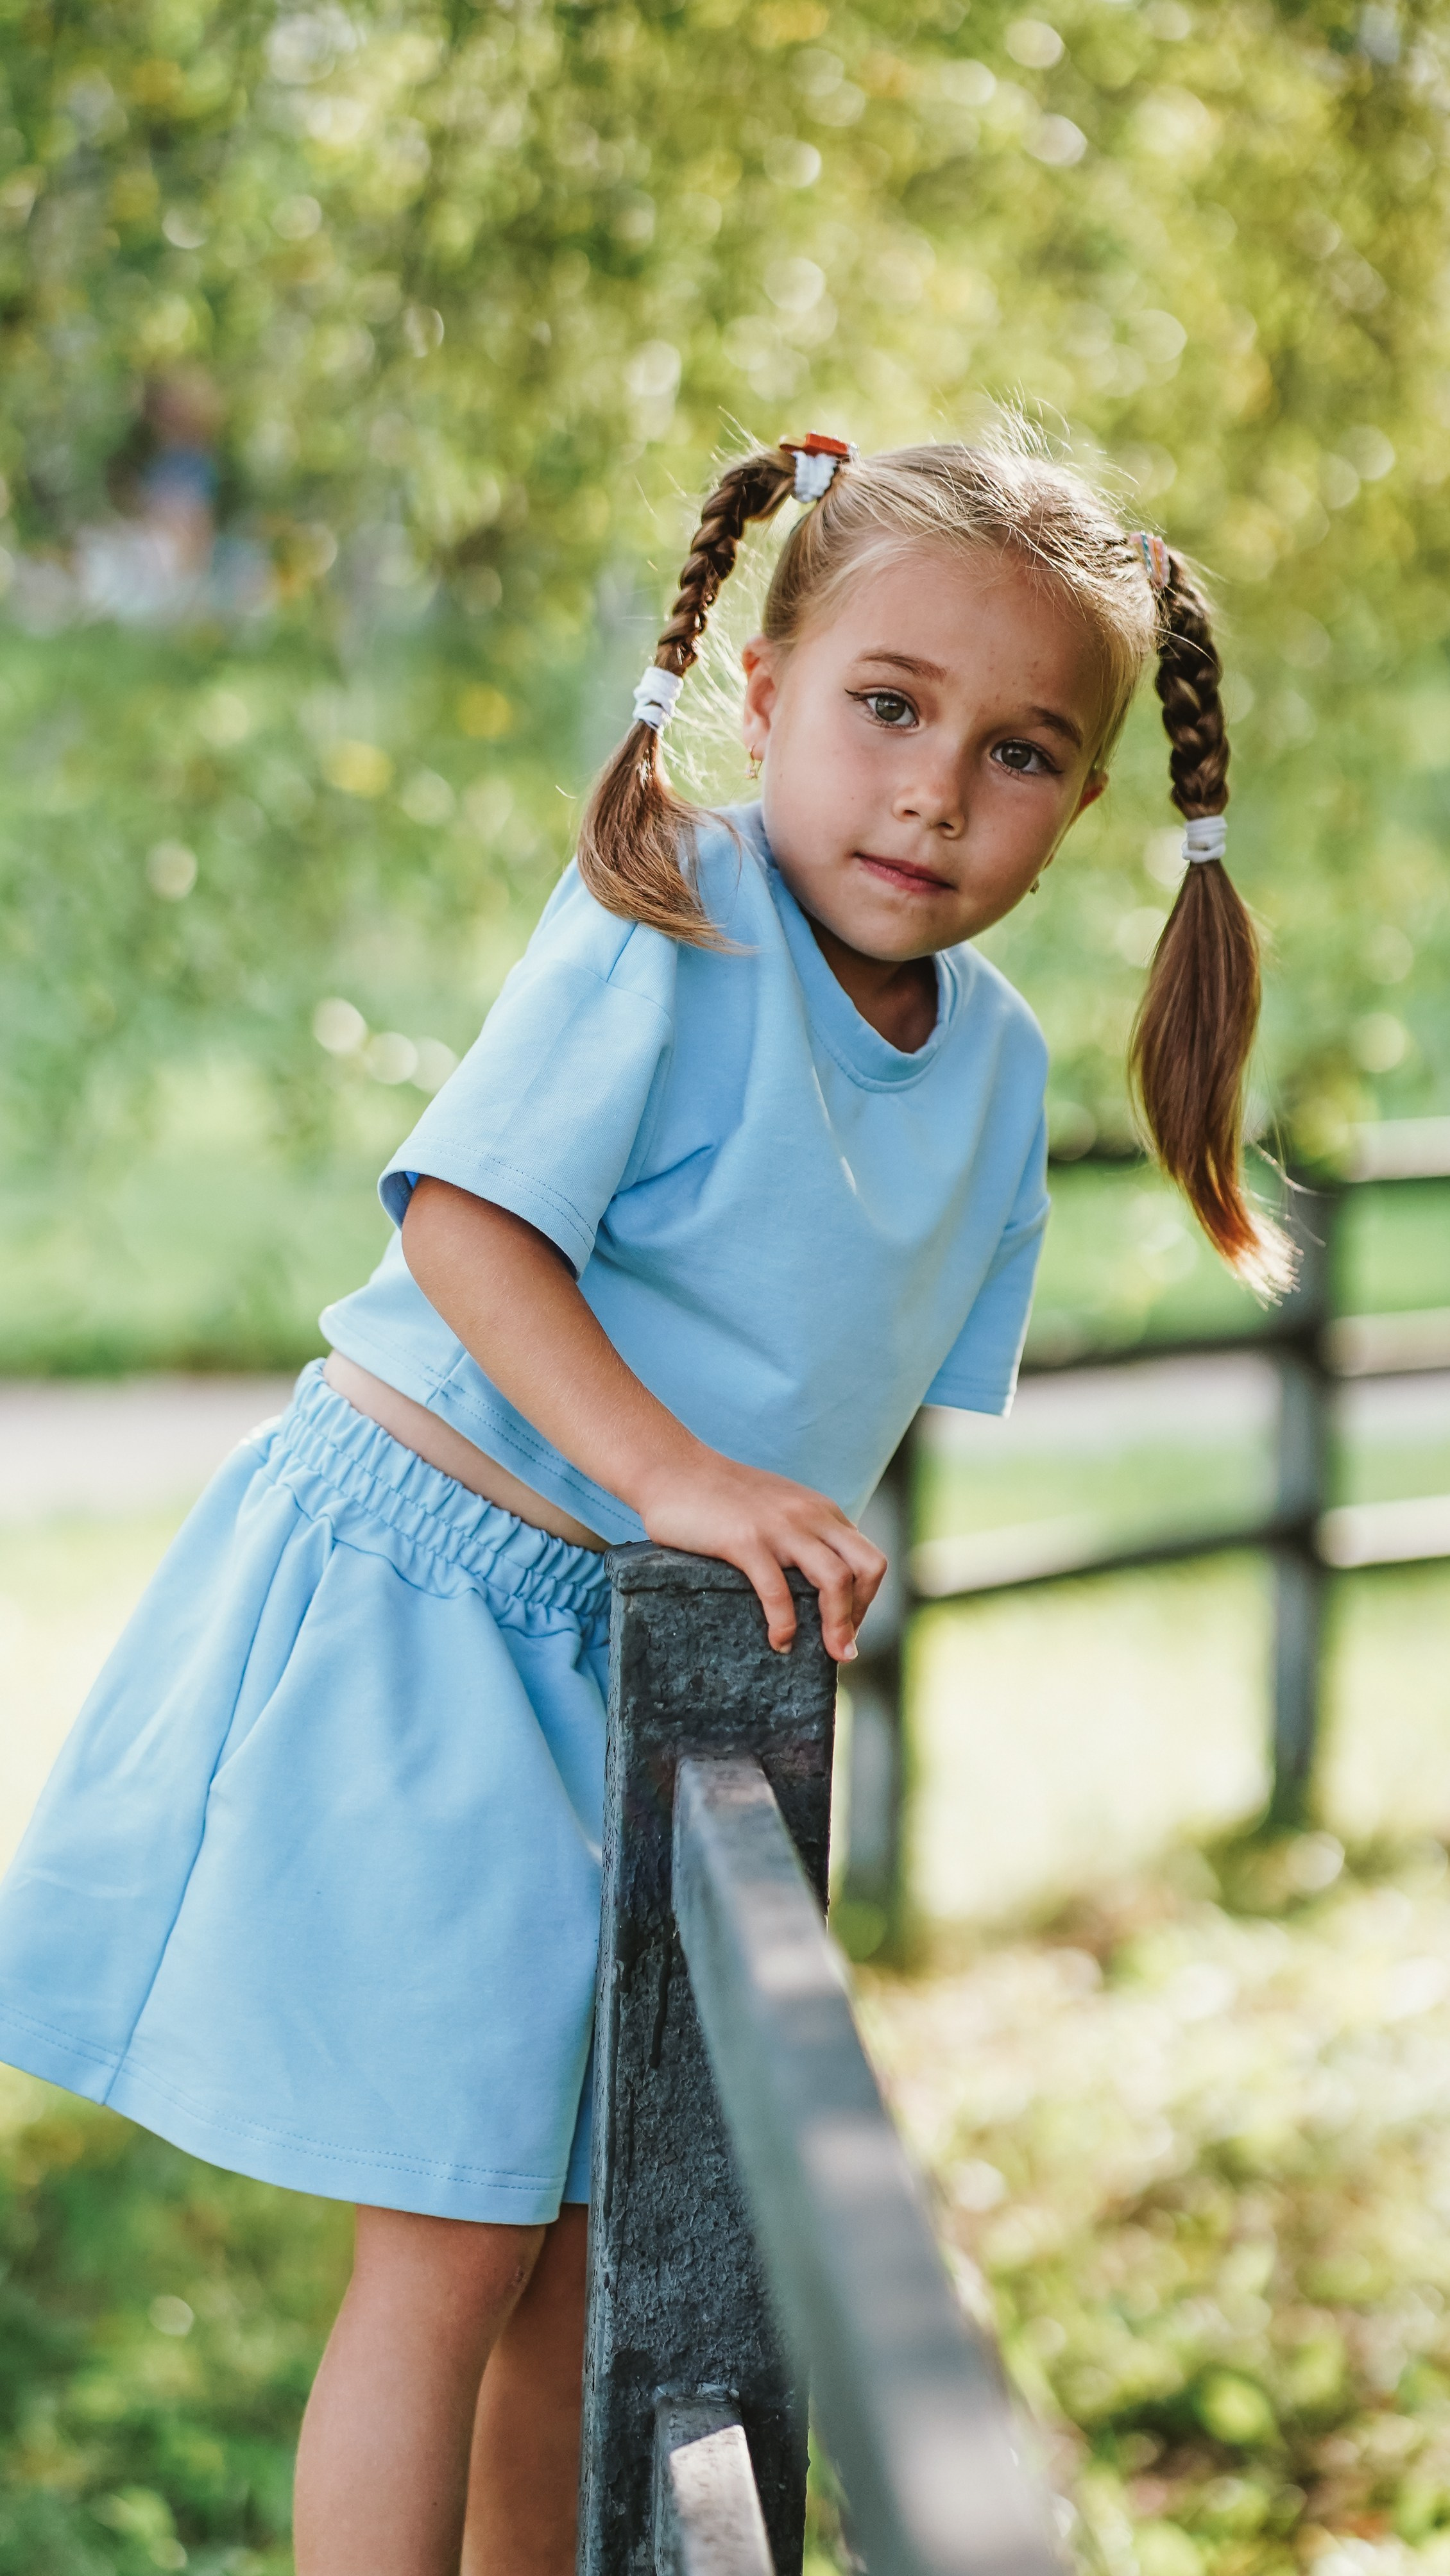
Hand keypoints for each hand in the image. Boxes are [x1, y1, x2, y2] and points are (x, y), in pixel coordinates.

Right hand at [634, 1446, 886, 1660]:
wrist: (672, 1469)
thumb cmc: (718, 1497)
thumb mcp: (776, 1507)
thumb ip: (800, 1533)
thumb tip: (813, 1579)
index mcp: (820, 1511)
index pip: (868, 1559)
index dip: (866, 1600)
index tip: (846, 1628)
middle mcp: (810, 1516)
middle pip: (868, 1567)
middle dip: (862, 1613)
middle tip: (843, 1647)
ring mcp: (780, 1528)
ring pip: (835, 1580)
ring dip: (838, 1625)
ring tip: (828, 1654)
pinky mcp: (745, 1541)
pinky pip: (778, 1591)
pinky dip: (785, 1624)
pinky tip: (779, 1642)